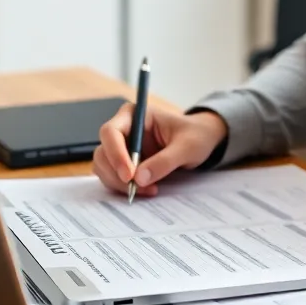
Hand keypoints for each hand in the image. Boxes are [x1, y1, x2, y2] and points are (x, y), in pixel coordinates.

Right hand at [92, 104, 227, 196]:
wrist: (202, 141)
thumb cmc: (196, 135)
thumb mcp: (187, 146)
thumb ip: (165, 161)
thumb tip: (140, 178)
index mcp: (134, 115)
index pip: (111, 132)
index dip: (115, 154)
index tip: (129, 175)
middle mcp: (123, 129)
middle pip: (103, 152)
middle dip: (116, 174)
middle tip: (137, 188)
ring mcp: (122, 148)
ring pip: (104, 168)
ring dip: (119, 184)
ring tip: (149, 190)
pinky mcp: (125, 164)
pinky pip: (113, 178)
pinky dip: (124, 188)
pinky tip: (147, 190)